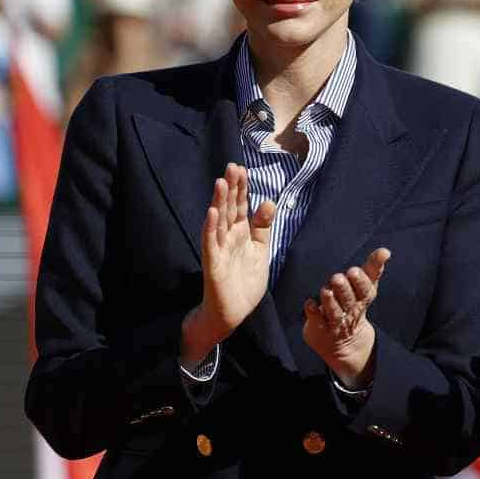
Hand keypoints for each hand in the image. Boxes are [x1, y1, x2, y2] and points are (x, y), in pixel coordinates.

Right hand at [182, 163, 275, 365]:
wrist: (233, 312)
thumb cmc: (245, 282)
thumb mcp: (260, 250)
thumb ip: (263, 227)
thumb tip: (268, 201)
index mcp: (241, 233)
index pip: (240, 206)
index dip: (241, 188)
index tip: (242, 168)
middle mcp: (228, 237)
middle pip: (229, 208)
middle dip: (231, 188)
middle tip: (232, 166)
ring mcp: (219, 249)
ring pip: (218, 221)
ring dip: (219, 202)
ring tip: (220, 182)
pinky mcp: (213, 264)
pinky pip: (211, 243)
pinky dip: (211, 228)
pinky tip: (212, 213)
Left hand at [303, 248, 389, 388]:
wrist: (346, 343)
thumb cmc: (355, 305)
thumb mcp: (366, 287)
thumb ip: (374, 267)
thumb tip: (386, 250)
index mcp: (362, 300)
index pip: (365, 291)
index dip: (360, 282)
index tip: (354, 271)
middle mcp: (350, 312)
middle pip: (348, 301)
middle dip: (344, 289)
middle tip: (337, 278)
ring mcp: (335, 323)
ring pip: (334, 312)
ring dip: (329, 301)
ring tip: (325, 290)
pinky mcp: (319, 329)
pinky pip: (316, 321)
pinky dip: (313, 312)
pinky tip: (309, 303)